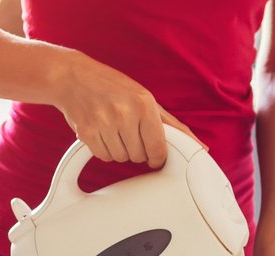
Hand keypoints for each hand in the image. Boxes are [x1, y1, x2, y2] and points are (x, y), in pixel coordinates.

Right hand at [54, 51, 205, 167]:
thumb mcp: (146, 98)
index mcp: (144, 104)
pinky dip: (105, 150)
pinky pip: (104, 157)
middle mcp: (124, 113)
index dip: (157, 157)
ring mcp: (103, 123)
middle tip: (130, 132)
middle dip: (137, 149)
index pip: (158, 149)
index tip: (155, 156)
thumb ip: (173, 125)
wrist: (73, 77)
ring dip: (121, 150)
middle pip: (139, 156)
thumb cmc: (113, 87)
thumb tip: (201, 146)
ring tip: (115, 130)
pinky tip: (102, 133)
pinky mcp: (86, 133)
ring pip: (121, 159)